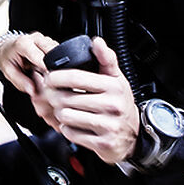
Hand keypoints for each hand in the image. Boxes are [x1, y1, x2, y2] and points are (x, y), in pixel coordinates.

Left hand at [0, 32, 62, 128]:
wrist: (7, 47)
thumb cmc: (8, 58)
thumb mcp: (8, 72)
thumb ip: (20, 81)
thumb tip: (33, 90)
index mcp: (23, 44)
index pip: (39, 55)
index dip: (46, 67)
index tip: (51, 79)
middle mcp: (35, 38)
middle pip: (52, 50)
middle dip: (55, 64)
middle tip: (54, 79)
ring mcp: (43, 38)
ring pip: (57, 49)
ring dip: (58, 61)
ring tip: (51, 73)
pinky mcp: (49, 41)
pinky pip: (58, 50)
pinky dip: (58, 59)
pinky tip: (52, 67)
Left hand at [39, 37, 139, 164]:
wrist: (134, 135)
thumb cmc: (120, 103)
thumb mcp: (116, 79)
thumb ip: (105, 59)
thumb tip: (96, 42)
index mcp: (113, 86)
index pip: (75, 77)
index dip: (56, 76)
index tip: (49, 77)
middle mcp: (112, 105)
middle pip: (67, 98)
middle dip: (54, 96)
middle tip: (54, 95)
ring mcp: (108, 125)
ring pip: (66, 116)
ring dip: (60, 113)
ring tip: (64, 109)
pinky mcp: (102, 143)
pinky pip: (71, 134)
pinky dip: (67, 129)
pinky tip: (73, 124)